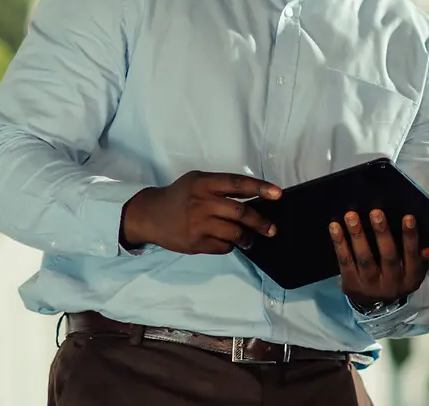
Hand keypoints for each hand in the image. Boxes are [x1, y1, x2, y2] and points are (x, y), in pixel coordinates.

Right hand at [121, 171, 281, 254]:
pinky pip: (224, 246)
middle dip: (261, 222)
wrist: (150, 216)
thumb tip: (254, 196)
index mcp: (204, 183)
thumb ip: (221, 187)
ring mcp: (199, 224)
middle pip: (241, 212)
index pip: (238, 184)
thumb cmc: (179, 196)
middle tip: (271, 229)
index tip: (278, 194)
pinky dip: (231, 245)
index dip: (260, 188)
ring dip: (248, 238)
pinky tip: (229, 242)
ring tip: (251, 239)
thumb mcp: (196, 182)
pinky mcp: (196, 242)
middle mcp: (202, 202)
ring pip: (235, 233)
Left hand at [330, 209, 428, 306]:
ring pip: (365, 259)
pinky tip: (335, 226)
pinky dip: (340, 243)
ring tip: (351, 215)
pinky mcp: (351, 285)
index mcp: (412, 277)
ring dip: (357, 235)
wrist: (376, 304)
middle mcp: (393, 284)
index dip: (411, 236)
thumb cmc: (398, 273)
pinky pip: (345, 262)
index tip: (408, 216)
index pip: (414, 255)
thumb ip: (426, 253)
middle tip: (375, 211)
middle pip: (388, 256)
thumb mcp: (415, 267)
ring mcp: (371, 286)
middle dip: (382, 233)